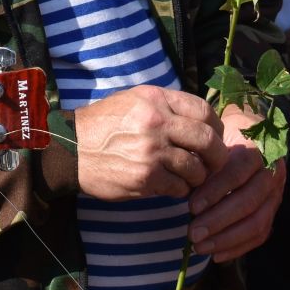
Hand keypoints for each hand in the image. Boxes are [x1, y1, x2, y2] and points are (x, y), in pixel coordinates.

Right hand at [74, 85, 221, 200]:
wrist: (72, 149)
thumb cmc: (104, 125)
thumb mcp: (133, 101)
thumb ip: (166, 107)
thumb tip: (200, 121)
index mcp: (155, 99)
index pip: (204, 111)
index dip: (216, 128)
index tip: (214, 139)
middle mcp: (157, 122)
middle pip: (208, 141)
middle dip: (217, 157)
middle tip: (213, 165)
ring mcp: (152, 151)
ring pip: (197, 169)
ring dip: (197, 177)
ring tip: (186, 177)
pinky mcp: (146, 177)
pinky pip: (180, 188)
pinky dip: (180, 190)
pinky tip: (169, 186)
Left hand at [185, 107, 286, 261]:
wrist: (250, 133)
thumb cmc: (224, 136)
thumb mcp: (214, 137)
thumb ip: (205, 157)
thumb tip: (184, 184)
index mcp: (258, 149)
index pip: (238, 171)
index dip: (215, 190)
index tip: (191, 206)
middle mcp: (272, 173)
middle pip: (248, 201)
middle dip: (218, 220)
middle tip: (192, 233)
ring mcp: (276, 195)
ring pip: (256, 222)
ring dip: (226, 238)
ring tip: (199, 246)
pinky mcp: (273, 211)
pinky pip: (260, 235)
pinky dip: (238, 247)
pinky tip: (216, 255)